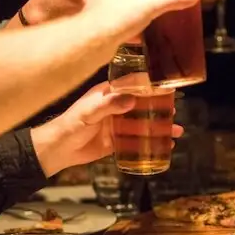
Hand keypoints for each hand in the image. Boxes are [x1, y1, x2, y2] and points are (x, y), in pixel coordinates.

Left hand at [30, 82, 183, 175]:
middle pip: (142, 103)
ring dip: (159, 125)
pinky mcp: (116, 140)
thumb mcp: (88, 112)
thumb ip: (108, 105)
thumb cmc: (69, 124)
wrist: (58, 150)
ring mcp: (117, 123)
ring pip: (142, 122)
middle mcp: (115, 106)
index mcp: (108, 93)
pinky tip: (164, 144)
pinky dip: (150, 141)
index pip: (133, 83)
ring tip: (176, 130)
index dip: (150, 83)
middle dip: (159, 106)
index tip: (166, 85)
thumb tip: (132, 99)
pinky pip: (137, 140)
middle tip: (175, 109)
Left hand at [83, 0, 199, 44]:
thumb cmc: (119, 15)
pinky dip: (126, 31)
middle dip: (139, 3)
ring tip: (148, 25)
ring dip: (132, 18)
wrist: (92, 40)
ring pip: (120, 11)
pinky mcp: (97, 28)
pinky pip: (115, 26)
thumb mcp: (152, 5)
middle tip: (155, 11)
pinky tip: (137, 39)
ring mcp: (98, 11)